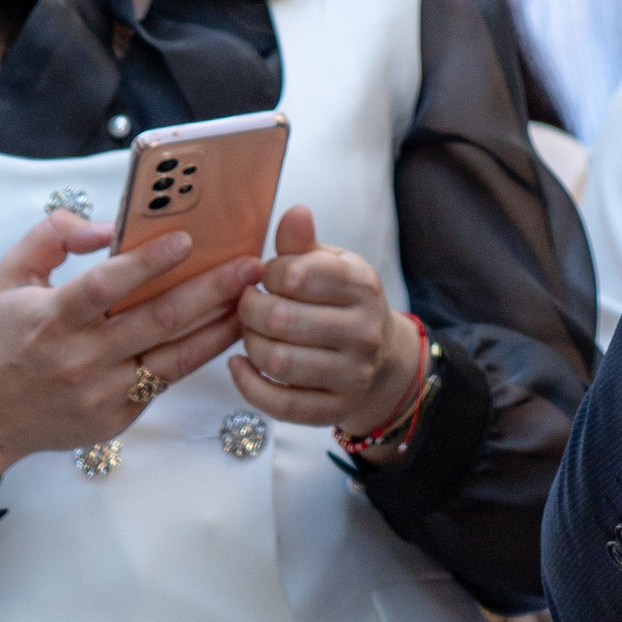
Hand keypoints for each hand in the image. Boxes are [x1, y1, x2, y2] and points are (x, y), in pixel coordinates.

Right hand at [0, 213, 256, 506]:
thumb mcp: (10, 277)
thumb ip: (51, 236)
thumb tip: (107, 227)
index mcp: (51, 320)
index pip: (106, 287)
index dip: (148, 262)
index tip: (187, 238)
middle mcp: (79, 359)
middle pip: (157, 320)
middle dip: (211, 290)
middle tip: (250, 264)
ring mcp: (101, 394)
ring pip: (174, 357)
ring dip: (220, 326)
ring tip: (254, 298)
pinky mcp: (116, 418)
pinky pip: (165, 381)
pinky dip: (198, 355)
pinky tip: (224, 331)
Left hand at [232, 206, 422, 441]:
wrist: (381, 357)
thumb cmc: (342, 302)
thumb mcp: (331, 265)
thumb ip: (303, 244)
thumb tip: (294, 212)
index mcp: (362, 286)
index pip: (296, 274)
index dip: (268, 274)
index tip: (268, 277)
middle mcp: (363, 331)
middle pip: (282, 320)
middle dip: (250, 311)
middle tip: (248, 306)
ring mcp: (352, 374)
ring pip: (278, 362)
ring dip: (250, 345)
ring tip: (250, 333)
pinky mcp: (334, 409)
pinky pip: (280, 404)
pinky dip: (248, 385)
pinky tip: (240, 365)